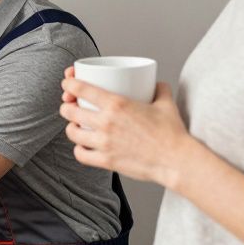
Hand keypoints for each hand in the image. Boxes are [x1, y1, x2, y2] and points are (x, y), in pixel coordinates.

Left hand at [59, 67, 195, 189]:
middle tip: (69, 106)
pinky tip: (82, 146)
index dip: (69, 84)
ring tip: (75, 126)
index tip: (67, 84)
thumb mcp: (166, 103)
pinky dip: (78, 149)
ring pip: (72, 133)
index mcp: (117, 104)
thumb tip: (156, 83)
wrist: (177, 160)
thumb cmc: (172, 133)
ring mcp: (104, 143)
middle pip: (70, 111)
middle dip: (66, 106)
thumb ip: (159, 89)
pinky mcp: (106, 161)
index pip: (81, 89)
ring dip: (70, 127)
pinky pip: (81, 155)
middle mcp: (106, 122)